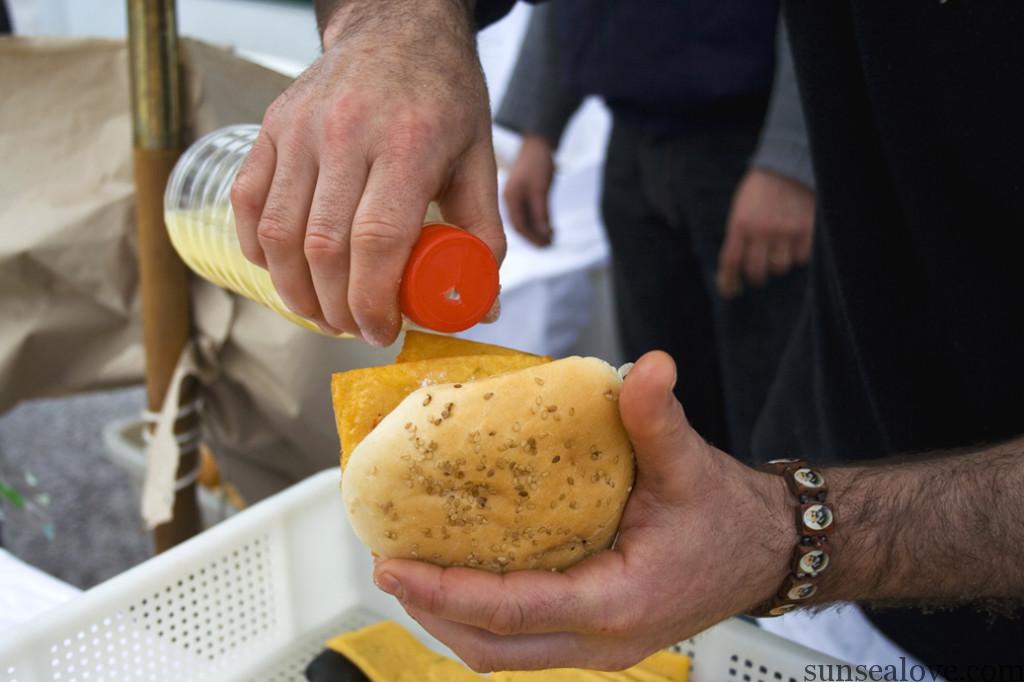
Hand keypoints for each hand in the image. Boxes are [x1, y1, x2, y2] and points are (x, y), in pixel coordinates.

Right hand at [230, 0, 505, 345]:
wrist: (398, 28)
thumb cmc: (443, 98)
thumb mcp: (479, 160)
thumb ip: (483, 234)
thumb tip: (481, 304)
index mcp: (408, 145)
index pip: (377, 241)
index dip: (373, 300)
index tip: (381, 331)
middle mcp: (348, 134)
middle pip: (324, 247)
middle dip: (335, 308)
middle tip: (352, 328)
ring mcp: (302, 128)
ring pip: (279, 232)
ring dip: (295, 290)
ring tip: (320, 313)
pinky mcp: (272, 126)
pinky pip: (248, 200)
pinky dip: (257, 247)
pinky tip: (281, 271)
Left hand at [371, 351, 793, 671]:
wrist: (764, 552)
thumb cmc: (728, 517)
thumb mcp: (691, 467)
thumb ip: (658, 418)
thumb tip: (646, 366)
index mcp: (618, 603)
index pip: (514, 611)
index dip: (447, 594)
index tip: (395, 568)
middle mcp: (603, 640)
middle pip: (494, 651)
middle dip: (433, 615)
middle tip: (390, 568)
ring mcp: (598, 646)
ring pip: (503, 656)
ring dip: (451, 622)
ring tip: (413, 573)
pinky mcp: (594, 637)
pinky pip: (523, 641)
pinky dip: (482, 618)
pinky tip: (463, 576)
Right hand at [503, 134, 555, 246]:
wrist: (537, 143)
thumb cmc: (538, 163)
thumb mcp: (541, 189)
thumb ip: (541, 213)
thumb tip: (545, 235)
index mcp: (510, 199)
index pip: (519, 226)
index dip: (532, 238)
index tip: (546, 245)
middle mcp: (510, 200)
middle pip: (520, 226)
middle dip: (534, 237)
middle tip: (549, 245)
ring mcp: (515, 197)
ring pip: (525, 220)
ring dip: (537, 231)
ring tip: (551, 239)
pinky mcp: (523, 194)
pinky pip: (529, 213)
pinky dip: (538, 222)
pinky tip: (549, 226)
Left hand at [717, 168, 814, 297]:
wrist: (786, 168)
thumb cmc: (758, 193)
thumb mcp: (739, 211)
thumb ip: (738, 237)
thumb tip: (736, 270)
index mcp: (740, 224)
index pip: (731, 262)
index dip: (728, 281)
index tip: (730, 291)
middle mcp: (762, 230)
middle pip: (757, 271)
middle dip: (756, 275)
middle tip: (758, 272)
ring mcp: (786, 230)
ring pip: (780, 267)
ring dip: (778, 263)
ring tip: (779, 249)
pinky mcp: (807, 229)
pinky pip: (802, 258)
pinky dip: (798, 255)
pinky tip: (795, 242)